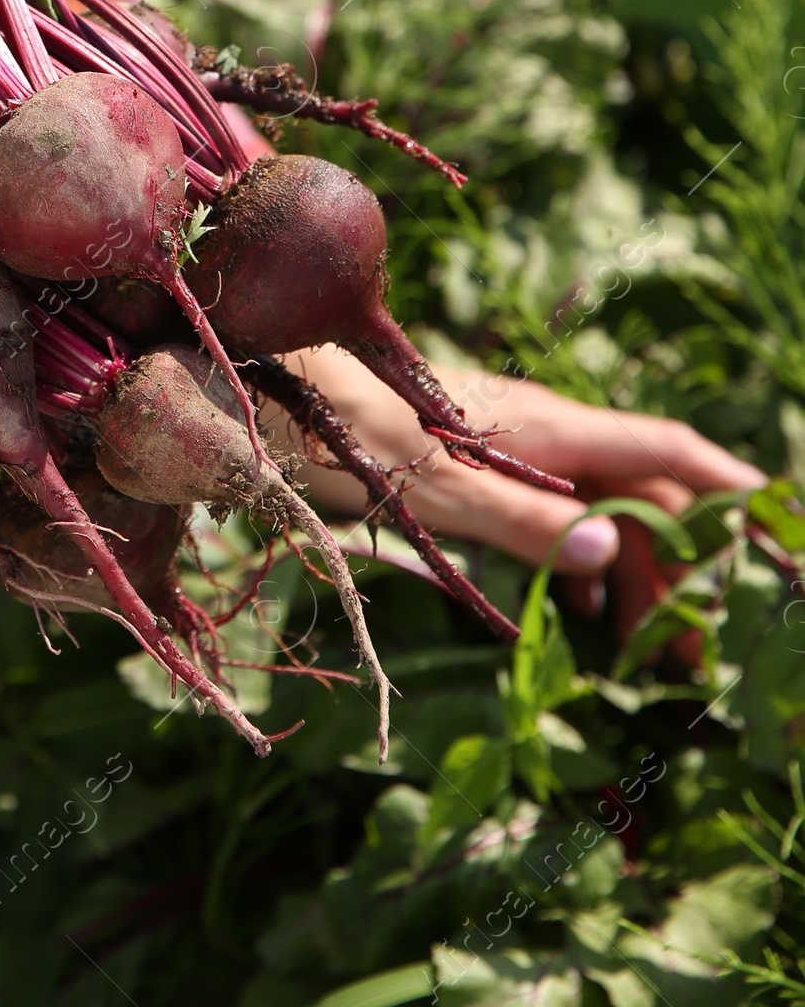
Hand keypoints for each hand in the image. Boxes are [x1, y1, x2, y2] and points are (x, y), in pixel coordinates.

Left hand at [261, 345, 762, 618]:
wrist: (277, 388)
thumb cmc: (353, 428)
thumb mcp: (440, 487)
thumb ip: (524, 520)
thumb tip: (608, 551)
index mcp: (551, 429)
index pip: (667, 451)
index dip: (730, 484)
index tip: (780, 524)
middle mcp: (544, 433)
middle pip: (644, 494)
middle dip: (690, 559)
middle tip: (711, 638)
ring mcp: (512, 450)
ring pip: (600, 509)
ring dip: (635, 569)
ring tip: (656, 645)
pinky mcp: (477, 468)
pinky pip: (554, 515)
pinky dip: (581, 559)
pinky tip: (585, 602)